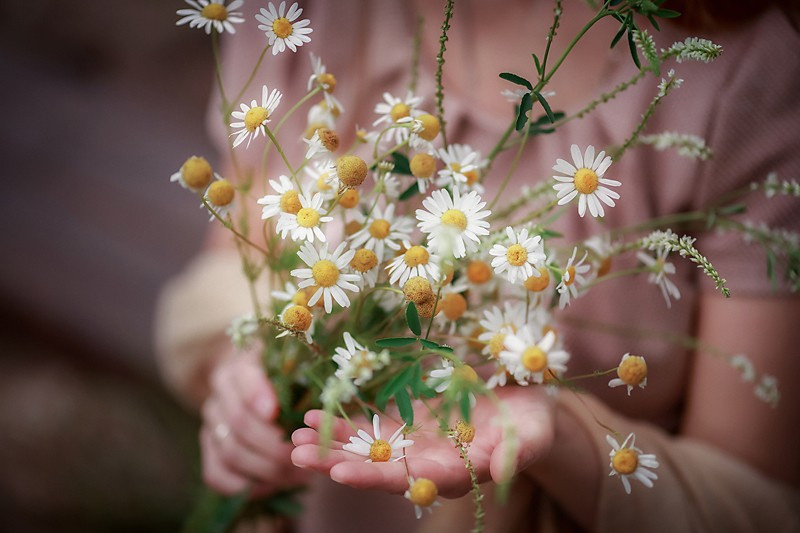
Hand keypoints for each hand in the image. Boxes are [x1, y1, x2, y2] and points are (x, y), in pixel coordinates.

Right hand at [200, 348, 307, 496]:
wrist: (251, 386)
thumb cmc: (289, 376)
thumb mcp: (301, 365)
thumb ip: (315, 371)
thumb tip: (342, 388)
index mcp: (242, 366)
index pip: (245, 378)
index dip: (258, 395)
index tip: (275, 412)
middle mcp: (220, 394)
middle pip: (239, 422)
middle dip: (274, 445)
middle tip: (303, 457)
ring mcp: (211, 424)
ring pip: (231, 452)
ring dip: (266, 469)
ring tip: (297, 476)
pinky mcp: (210, 450)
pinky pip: (216, 474)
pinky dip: (244, 485)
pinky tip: (272, 486)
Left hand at [291, 387, 554, 497]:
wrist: (527, 402)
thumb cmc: (535, 420)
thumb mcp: (534, 433)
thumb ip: (519, 452)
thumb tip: (502, 470)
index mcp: (457, 471)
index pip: (412, 482)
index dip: (377, 478)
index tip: (343, 474)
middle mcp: (428, 464)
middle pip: (378, 470)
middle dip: (338, 463)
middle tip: (299, 456)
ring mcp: (415, 444)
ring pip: (367, 449)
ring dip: (331, 445)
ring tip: (295, 438)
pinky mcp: (409, 422)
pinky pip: (371, 425)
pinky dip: (343, 422)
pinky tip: (313, 416)